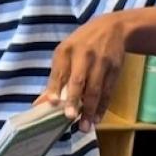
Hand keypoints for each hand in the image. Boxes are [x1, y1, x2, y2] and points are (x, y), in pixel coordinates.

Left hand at [39, 14, 128, 131]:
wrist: (113, 28)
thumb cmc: (81, 45)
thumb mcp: (65, 54)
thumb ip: (54, 78)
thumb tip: (40, 103)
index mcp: (65, 51)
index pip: (59, 72)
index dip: (55, 88)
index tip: (52, 103)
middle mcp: (84, 55)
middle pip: (78, 80)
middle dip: (74, 99)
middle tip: (70, 117)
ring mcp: (102, 62)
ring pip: (96, 89)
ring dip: (90, 109)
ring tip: (85, 126)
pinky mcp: (115, 69)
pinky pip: (108, 90)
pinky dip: (103, 106)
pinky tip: (97, 118)